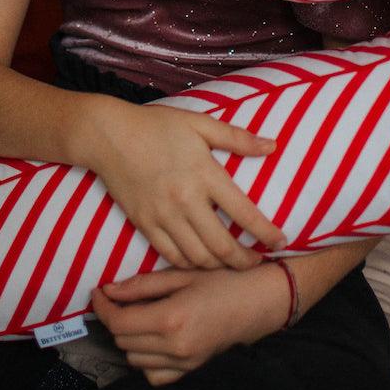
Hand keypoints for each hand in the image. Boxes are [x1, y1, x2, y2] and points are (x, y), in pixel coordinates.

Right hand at [84, 98, 285, 270]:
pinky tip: (200, 261)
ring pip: (197, 257)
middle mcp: (185, 200)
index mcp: (204, 174)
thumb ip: (237, 138)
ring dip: (219, 266)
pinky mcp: (144, 224)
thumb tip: (272, 146)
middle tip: (257, 263)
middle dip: (245, 261)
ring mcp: (163, 215)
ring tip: (230, 263)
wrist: (108, 135)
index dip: (266, 233)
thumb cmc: (156, 126)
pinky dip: (189, 264)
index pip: (244, 213)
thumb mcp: (199, 124)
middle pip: (222, 246)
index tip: (281, 242)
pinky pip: (171, 255)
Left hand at [91, 263, 291, 385]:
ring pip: (135, 359)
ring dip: (129, 338)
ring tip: (138, 315)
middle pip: (123, 340)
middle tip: (118, 298)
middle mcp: (174, 347)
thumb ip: (143, 285)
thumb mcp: (182, 274)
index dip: (102, 307)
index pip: (119, 322)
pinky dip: (146, 360)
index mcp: (170, 319)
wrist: (261, 302)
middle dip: (114, 318)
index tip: (98, 293)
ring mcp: (184, 363)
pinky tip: (154, 339)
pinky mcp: (192, 370)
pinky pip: (155, 375)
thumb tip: (110, 291)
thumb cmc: (225, 280)